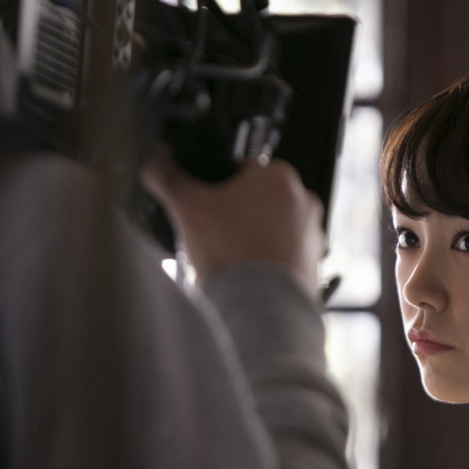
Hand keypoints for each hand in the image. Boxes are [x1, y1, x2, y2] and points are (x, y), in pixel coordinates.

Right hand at [141, 143, 323, 292]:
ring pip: (273, 225)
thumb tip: (155, 161)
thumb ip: (167, 176)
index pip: (242, 168)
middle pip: (258, 198)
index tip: (210, 208)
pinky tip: (249, 270)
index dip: (219, 187)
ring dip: (254, 235)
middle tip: (218, 235)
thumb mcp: (187, 207)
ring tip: (233, 255)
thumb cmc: (233, 257)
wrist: (259, 308)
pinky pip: (286, 251)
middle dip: (237, 214)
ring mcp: (312, 231)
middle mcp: (303, 200)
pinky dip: (269, 258)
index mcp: (278, 176)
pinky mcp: (314, 259)